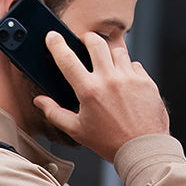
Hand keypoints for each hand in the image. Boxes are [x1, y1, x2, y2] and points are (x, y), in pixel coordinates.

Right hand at [34, 32, 169, 162]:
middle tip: (85, 43)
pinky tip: (124, 81)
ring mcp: (129, 77)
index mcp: (89, 91)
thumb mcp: (77, 130)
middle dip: (87, 39)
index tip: (52, 37)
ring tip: (106, 66)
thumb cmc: (109, 142)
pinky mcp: (145, 80)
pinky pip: (134, 64)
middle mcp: (109, 79)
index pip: (67, 60)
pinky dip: (127, 68)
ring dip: (109, 53)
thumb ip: (55, 113)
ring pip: (117, 50)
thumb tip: (40, 102)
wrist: (142, 148)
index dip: (57, 45)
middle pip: (96, 42)